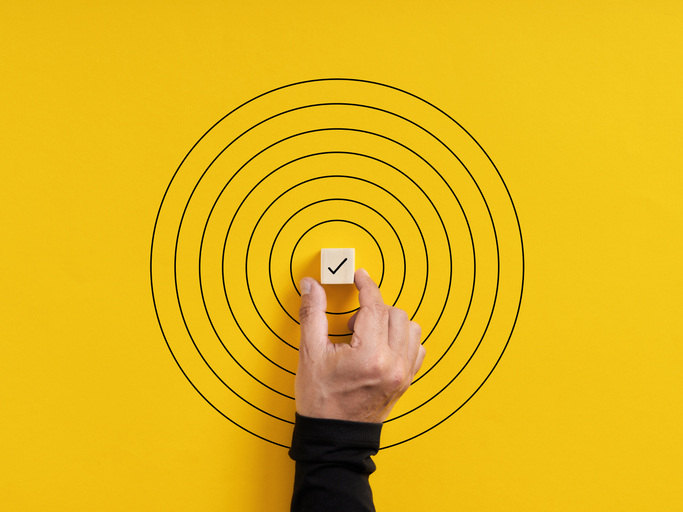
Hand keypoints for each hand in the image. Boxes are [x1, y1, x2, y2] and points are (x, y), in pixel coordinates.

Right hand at [295, 268, 425, 422]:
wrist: (334, 436)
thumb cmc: (321, 400)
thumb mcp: (310, 354)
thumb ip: (312, 314)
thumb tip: (312, 285)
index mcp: (369, 355)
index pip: (375, 306)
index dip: (367, 286)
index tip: (360, 277)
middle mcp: (392, 364)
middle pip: (395, 313)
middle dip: (374, 309)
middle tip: (352, 324)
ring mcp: (403, 374)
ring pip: (411, 328)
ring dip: (391, 323)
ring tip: (368, 335)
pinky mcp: (407, 381)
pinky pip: (417, 348)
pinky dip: (403, 340)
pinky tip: (383, 346)